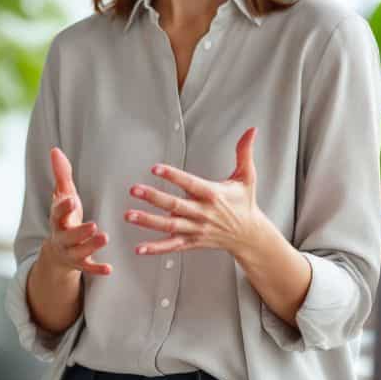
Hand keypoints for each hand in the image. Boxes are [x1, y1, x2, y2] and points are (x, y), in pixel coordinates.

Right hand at [39, 148, 112, 276]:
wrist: (56, 251)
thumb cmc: (64, 217)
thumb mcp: (63, 195)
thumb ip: (61, 174)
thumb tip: (54, 149)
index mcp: (58, 219)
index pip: (58, 212)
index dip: (63, 206)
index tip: (72, 199)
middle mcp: (62, 236)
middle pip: (68, 235)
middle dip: (79, 231)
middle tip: (94, 225)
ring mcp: (71, 251)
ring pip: (79, 251)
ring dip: (91, 246)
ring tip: (105, 237)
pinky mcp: (81, 263)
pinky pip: (89, 268)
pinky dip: (98, 269)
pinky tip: (110, 269)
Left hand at [125, 128, 265, 257]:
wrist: (249, 235)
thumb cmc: (245, 204)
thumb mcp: (247, 177)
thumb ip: (244, 152)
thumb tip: (252, 130)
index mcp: (213, 195)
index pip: (190, 184)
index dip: (173, 176)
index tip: (155, 168)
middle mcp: (203, 213)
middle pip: (175, 205)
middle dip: (153, 197)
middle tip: (134, 189)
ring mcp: (196, 229)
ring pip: (169, 226)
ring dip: (148, 221)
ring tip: (129, 215)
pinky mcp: (192, 242)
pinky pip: (172, 246)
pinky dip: (155, 248)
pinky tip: (139, 248)